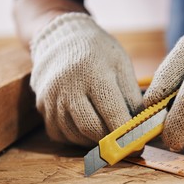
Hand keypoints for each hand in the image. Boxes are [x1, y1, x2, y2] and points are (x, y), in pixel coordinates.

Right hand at [30, 13, 142, 146]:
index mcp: (93, 73)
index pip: (112, 113)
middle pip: (91, 129)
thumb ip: (132, 97)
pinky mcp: (42, 107)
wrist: (61, 38)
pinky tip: (86, 130)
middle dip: (110, 141)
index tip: (138, 145)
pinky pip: (60, 134)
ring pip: (74, 135)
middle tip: (123, 144)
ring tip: (106, 135)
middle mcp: (68, 87)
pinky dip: (76, 138)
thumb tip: (142, 129)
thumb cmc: (98, 52)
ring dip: (93, 141)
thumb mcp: (121, 65)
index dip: (126, 133)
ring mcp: (51, 98)